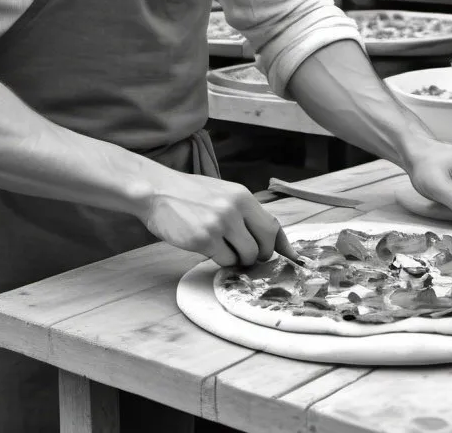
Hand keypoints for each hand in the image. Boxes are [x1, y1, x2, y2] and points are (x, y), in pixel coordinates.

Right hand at [141, 170, 285, 266]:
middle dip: (259, 255)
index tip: (293, 258)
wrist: (157, 191)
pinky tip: (205, 246)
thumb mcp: (223, 194)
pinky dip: (219, 259)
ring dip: (236, 259)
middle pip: (265, 244)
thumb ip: (244, 212)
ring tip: (220, 245)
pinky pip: (224, 261)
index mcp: (242, 195)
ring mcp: (220, 224)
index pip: (273, 225)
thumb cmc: (190, 194)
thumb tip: (268, 237)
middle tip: (245, 254)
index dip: (284, 245)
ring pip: (245, 256)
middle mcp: (235, 208)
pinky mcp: (203, 239)